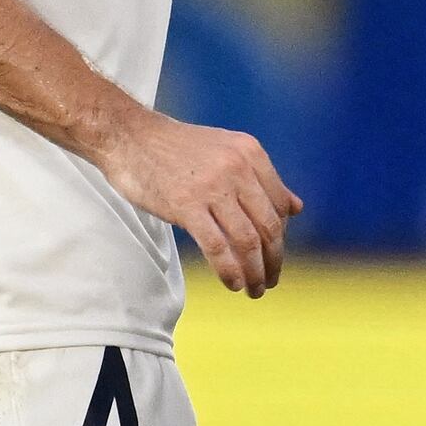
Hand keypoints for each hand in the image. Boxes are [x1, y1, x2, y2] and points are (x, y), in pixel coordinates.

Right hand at [103, 108, 301, 296]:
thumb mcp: (226, 151)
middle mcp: (238, 168)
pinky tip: (233, 283)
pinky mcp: (186, 205)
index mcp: (251, 153)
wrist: (128, 136)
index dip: (279, 236)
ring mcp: (213, 187)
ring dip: (255, 272)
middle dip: (274, 260)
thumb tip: (297, 208)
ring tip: (254, 290)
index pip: (280, 205)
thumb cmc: (176, 148)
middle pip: (269, 226)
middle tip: (270, 281)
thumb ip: (261, 178)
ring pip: (247, 240)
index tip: (272, 255)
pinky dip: (230, 270)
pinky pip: (218, 246)